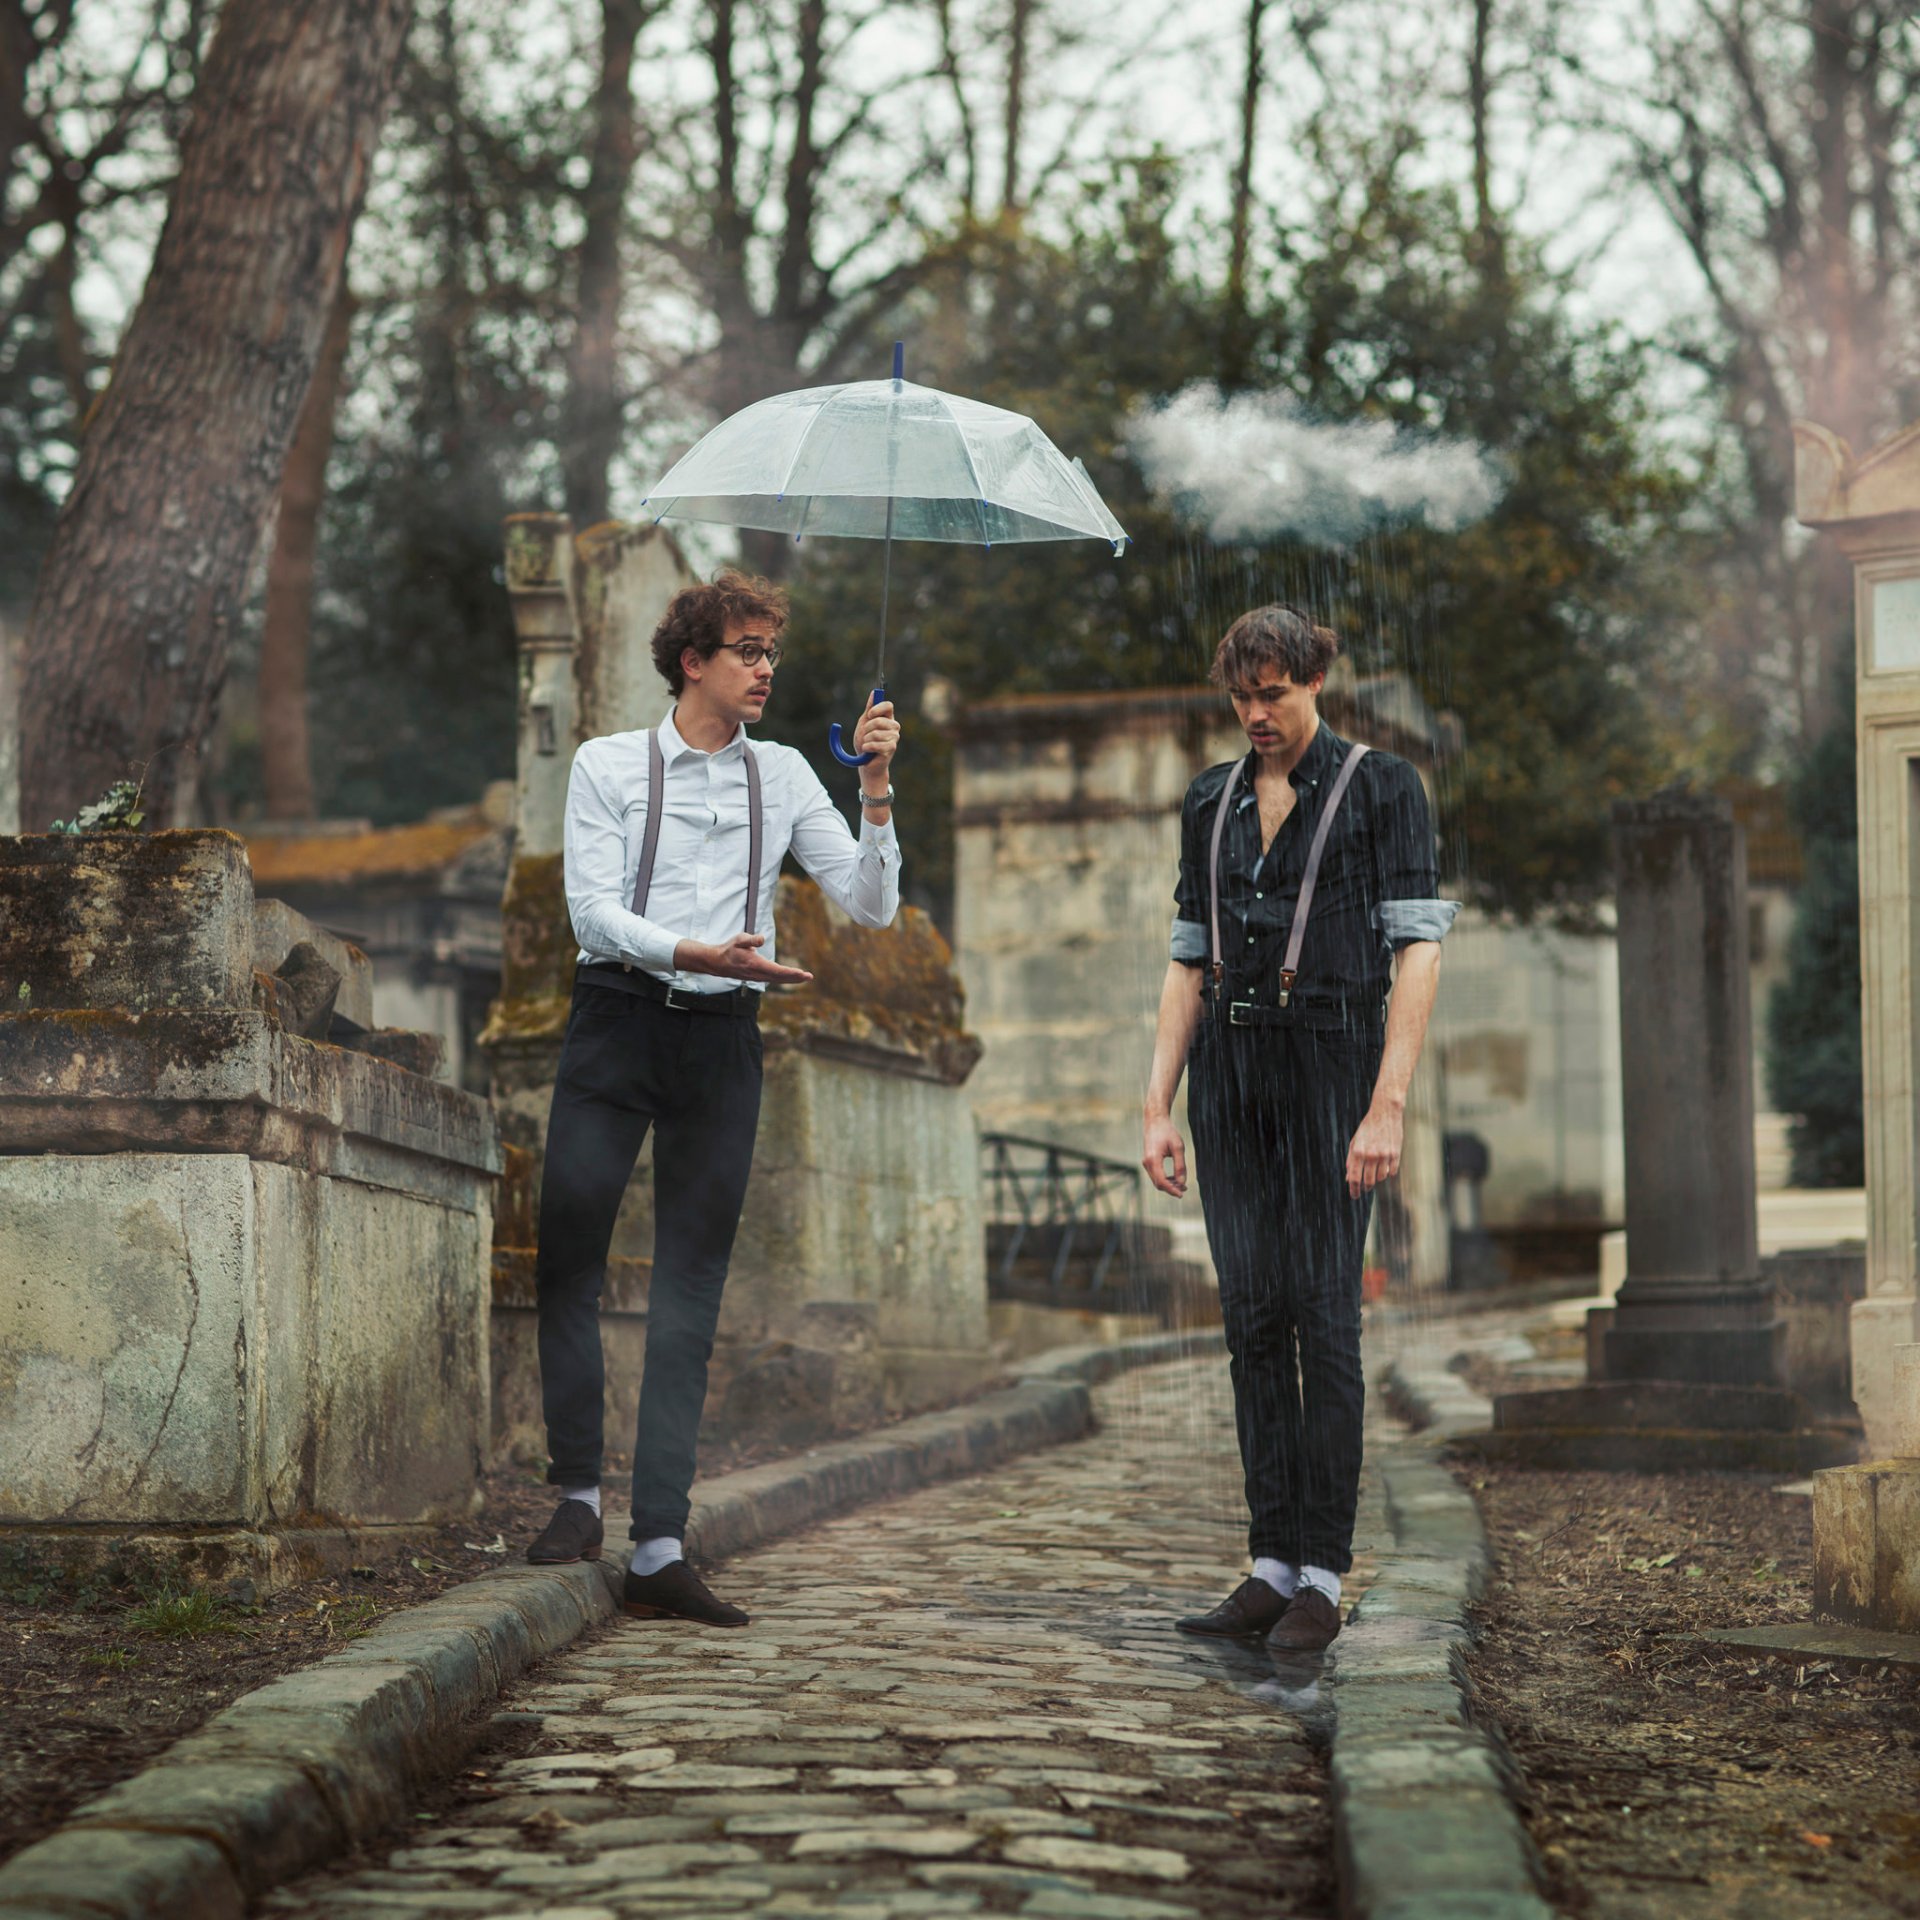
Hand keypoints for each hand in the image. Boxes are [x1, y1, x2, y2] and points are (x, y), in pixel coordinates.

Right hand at [675, 932, 812, 984]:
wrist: (718, 962)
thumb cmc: (730, 949)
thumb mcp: (739, 939)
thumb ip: (751, 939)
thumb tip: (762, 939)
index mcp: (755, 964)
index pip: (776, 971)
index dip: (790, 972)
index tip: (802, 973)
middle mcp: (758, 973)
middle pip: (780, 978)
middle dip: (795, 978)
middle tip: (809, 977)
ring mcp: (757, 977)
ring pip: (778, 980)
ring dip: (792, 979)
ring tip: (805, 977)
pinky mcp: (757, 977)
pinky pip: (774, 979)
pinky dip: (784, 978)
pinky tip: (793, 977)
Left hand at [853, 698, 899, 775]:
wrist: (865, 763)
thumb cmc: (865, 742)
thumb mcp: (864, 723)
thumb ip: (869, 709)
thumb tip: (874, 692)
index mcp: (887, 718)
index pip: (888, 705)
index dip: (878, 708)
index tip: (869, 714)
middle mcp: (893, 726)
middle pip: (880, 720)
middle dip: (867, 728)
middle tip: (865, 735)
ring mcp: (894, 737)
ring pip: (876, 733)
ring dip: (866, 739)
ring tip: (867, 744)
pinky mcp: (891, 748)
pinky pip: (876, 744)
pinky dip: (867, 747)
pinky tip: (867, 750)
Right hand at [1142, 1114, 1187, 1197]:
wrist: (1155, 1121)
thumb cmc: (1168, 1132)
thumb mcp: (1178, 1147)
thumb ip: (1180, 1166)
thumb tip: (1182, 1183)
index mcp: (1153, 1159)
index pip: (1161, 1181)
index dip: (1172, 1190)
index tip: (1182, 1194)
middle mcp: (1147, 1163)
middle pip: (1158, 1183)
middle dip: (1171, 1188)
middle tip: (1185, 1189)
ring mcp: (1146, 1162)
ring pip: (1156, 1180)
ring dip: (1168, 1185)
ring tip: (1182, 1184)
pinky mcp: (1148, 1161)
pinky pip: (1155, 1175)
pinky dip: (1164, 1179)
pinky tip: (1175, 1178)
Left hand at [1345, 1103, 1403, 1197]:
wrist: (1386, 1113)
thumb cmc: (1368, 1128)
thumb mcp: (1355, 1142)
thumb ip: (1351, 1160)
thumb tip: (1348, 1178)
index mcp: (1358, 1152)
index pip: (1354, 1178)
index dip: (1353, 1190)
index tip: (1354, 1196)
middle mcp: (1371, 1155)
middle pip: (1368, 1181)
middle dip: (1365, 1188)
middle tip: (1364, 1188)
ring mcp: (1385, 1155)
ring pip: (1380, 1178)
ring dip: (1376, 1179)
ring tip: (1374, 1174)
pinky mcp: (1396, 1154)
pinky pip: (1392, 1172)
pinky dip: (1388, 1173)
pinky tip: (1384, 1168)